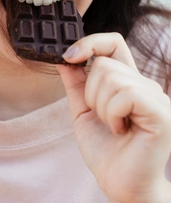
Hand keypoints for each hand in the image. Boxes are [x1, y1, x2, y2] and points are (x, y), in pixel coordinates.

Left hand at [57, 33, 170, 202]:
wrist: (118, 181)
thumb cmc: (102, 147)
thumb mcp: (82, 108)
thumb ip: (75, 82)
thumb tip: (64, 57)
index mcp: (126, 80)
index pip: (112, 43)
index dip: (90, 42)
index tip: (69, 56)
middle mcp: (143, 83)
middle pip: (103, 63)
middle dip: (90, 93)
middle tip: (101, 116)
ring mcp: (154, 96)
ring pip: (110, 77)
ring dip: (100, 106)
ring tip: (112, 125)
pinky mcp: (160, 111)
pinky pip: (124, 95)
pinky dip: (111, 115)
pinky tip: (120, 129)